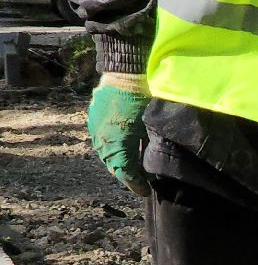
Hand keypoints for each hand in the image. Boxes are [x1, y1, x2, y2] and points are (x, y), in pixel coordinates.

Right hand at [86, 73, 149, 195]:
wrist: (125, 73)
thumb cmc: (145, 98)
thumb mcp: (153, 126)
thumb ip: (153, 147)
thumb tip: (157, 165)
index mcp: (119, 143)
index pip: (125, 172)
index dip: (135, 184)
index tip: (145, 191)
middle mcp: (103, 139)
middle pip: (114, 165)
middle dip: (127, 175)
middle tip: (141, 182)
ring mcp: (96, 128)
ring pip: (106, 153)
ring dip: (119, 162)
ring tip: (133, 168)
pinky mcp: (94, 119)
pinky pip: (102, 140)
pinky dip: (113, 148)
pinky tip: (124, 150)